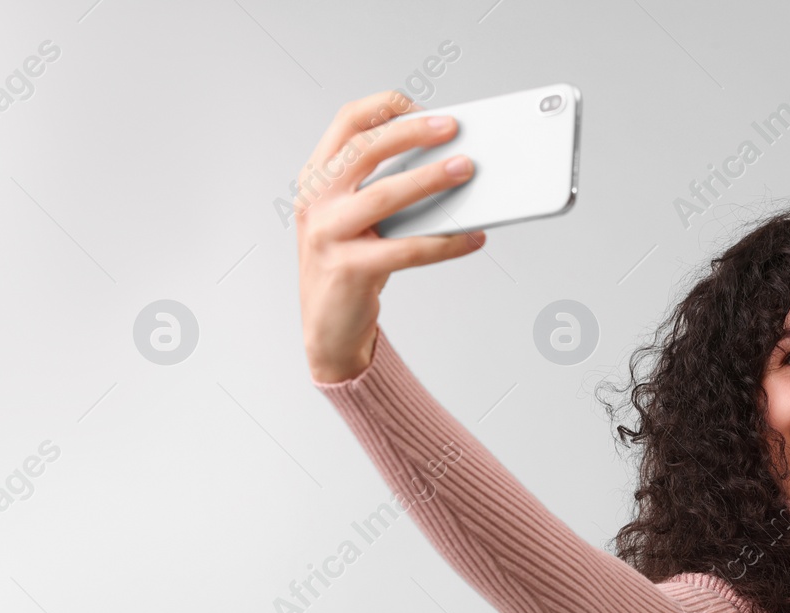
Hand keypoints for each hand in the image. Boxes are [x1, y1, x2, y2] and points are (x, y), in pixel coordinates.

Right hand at [295, 90, 486, 382]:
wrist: (328, 328)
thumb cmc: (353, 263)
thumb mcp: (361, 218)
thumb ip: (388, 188)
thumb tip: (450, 163)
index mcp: (317, 179)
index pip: (346, 124)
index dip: (384, 107)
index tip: (422, 106)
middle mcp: (316, 201)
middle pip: (364, 150)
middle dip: (412, 133)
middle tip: (453, 128)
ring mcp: (327, 235)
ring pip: (384, 195)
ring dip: (430, 179)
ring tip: (467, 170)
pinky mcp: (349, 269)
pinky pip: (407, 250)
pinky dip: (446, 243)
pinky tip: (474, 237)